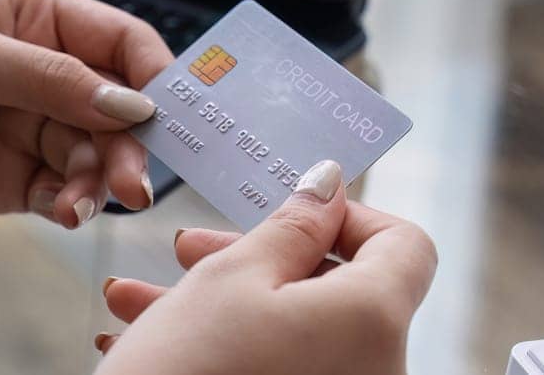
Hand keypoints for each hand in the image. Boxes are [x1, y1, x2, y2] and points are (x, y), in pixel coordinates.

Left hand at [0, 0, 173, 222]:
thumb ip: (47, 78)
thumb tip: (129, 102)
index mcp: (32, 16)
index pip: (119, 39)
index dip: (153, 75)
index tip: (169, 117)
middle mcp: (39, 68)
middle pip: (118, 104)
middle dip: (131, 142)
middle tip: (133, 185)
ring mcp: (27, 123)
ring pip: (96, 152)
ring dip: (101, 180)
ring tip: (81, 204)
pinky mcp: (10, 175)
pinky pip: (64, 189)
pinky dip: (73, 202)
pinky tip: (62, 213)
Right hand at [94, 161, 436, 374]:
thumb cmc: (188, 370)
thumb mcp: (232, 276)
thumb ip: (291, 225)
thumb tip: (329, 187)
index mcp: (374, 321)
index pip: (404, 246)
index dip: (348, 215)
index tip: (288, 211)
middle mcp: (377, 370)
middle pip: (336, 290)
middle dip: (255, 260)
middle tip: (188, 248)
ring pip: (294, 333)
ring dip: (221, 306)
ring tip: (139, 298)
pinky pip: (279, 370)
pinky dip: (230, 350)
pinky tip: (149, 337)